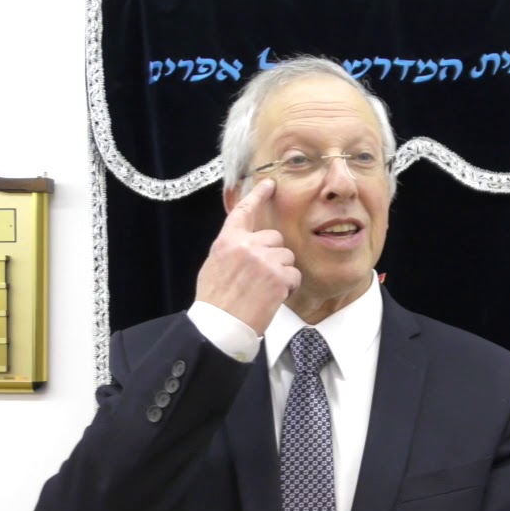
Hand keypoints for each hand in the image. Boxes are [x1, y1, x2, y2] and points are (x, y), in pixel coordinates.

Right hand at [195, 180, 299, 334]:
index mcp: (228, 241)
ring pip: (287, 257)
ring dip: (282, 272)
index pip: (244, 211)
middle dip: (274, 255)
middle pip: (275, 238)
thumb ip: (233, 249)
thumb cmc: (216, 300)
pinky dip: (288, 287)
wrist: (220, 326)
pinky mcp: (279, 277)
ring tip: (264, 290)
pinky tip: (272, 298)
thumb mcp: (215, 265)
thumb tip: (247, 243)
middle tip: (261, 277)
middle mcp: (247, 246)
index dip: (258, 195)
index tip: (269, 184)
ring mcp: (264, 260)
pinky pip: (294, 275)